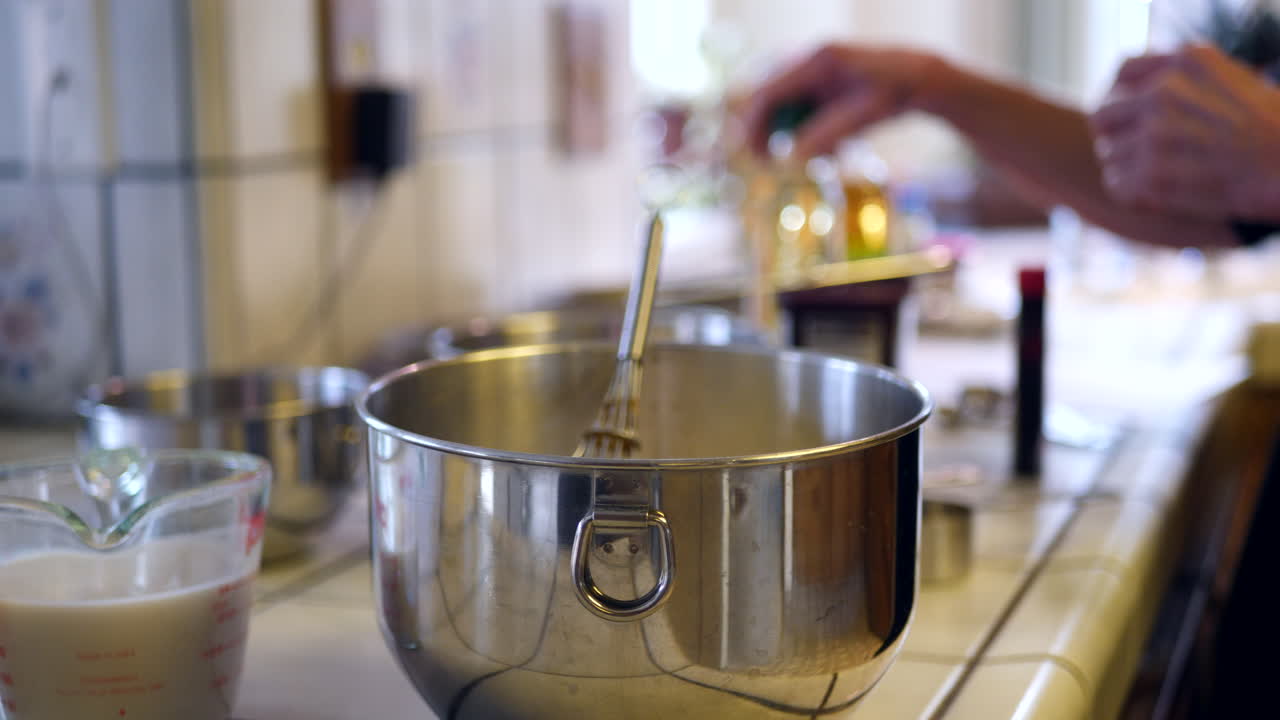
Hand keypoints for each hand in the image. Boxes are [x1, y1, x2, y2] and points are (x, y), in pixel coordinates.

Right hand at [742, 45, 946, 160]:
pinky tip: (834, 148)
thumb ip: (825, 135)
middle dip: (764, 132)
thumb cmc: (894, 92)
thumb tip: (789, 158)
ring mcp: (814, 74)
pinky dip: (809, 133)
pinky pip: (802, 113)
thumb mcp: (862, 117)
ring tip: (819, 156)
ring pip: (785, 109)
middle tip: (766, 162)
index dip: (753, 123)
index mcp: (817, 61)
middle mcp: (809, 63)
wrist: (918, 77)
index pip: (769, 92)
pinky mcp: (821, 87)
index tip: (749, 153)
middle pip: (769, 99)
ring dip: (790, 135)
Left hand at [1091, 44, 1279, 221]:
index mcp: (1186, 63)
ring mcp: (1156, 132)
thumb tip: (1132, 96)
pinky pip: (1116, 184)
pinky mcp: (1152, 173)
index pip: (1123, 73)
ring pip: (1108, 153)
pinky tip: (1163, 191)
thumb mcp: (1230, 82)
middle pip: (1102, 115)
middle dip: (1117, 135)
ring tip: (1167, 173)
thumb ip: (1182, 82)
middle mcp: (1165, 92)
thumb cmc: (1265, 132)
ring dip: (1129, 167)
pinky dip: (1134, 193)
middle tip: (1142, 153)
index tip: (1132, 117)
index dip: (1121, 98)